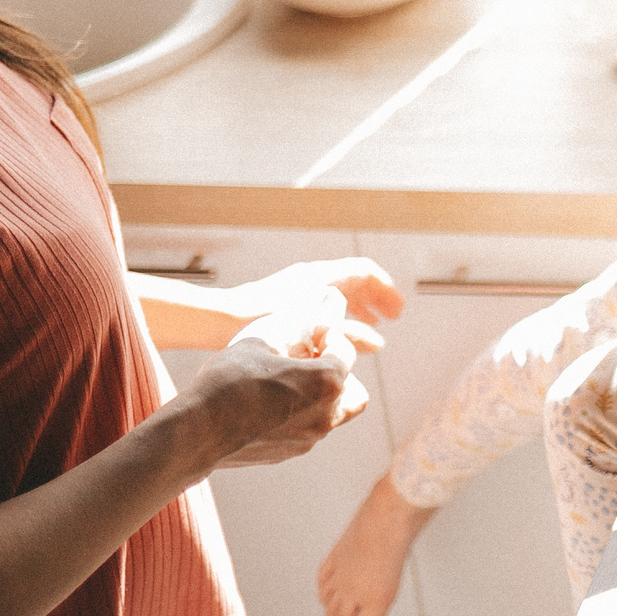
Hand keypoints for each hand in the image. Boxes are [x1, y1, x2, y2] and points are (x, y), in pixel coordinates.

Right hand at [186, 292, 369, 468]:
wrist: (198, 431)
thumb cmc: (229, 379)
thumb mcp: (264, 336)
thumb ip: (300, 322)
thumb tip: (326, 304)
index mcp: (327, 382)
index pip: (345, 349)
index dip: (327, 334)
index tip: (307, 332)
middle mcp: (327, 414)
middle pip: (353, 389)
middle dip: (337, 371)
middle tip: (309, 359)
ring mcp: (310, 437)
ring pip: (335, 413)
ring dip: (322, 394)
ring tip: (289, 379)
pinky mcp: (291, 451)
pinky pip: (310, 428)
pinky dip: (303, 412)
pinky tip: (272, 400)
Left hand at [228, 257, 401, 351]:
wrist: (219, 320)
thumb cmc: (263, 323)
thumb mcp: (312, 330)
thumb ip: (348, 336)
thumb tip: (377, 342)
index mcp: (321, 276)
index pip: (366, 272)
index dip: (386, 292)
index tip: (397, 313)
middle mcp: (311, 277)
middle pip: (354, 281)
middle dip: (375, 299)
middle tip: (390, 318)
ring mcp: (298, 287)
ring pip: (338, 293)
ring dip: (358, 308)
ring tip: (370, 328)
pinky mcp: (286, 301)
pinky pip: (323, 303)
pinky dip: (338, 315)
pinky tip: (337, 337)